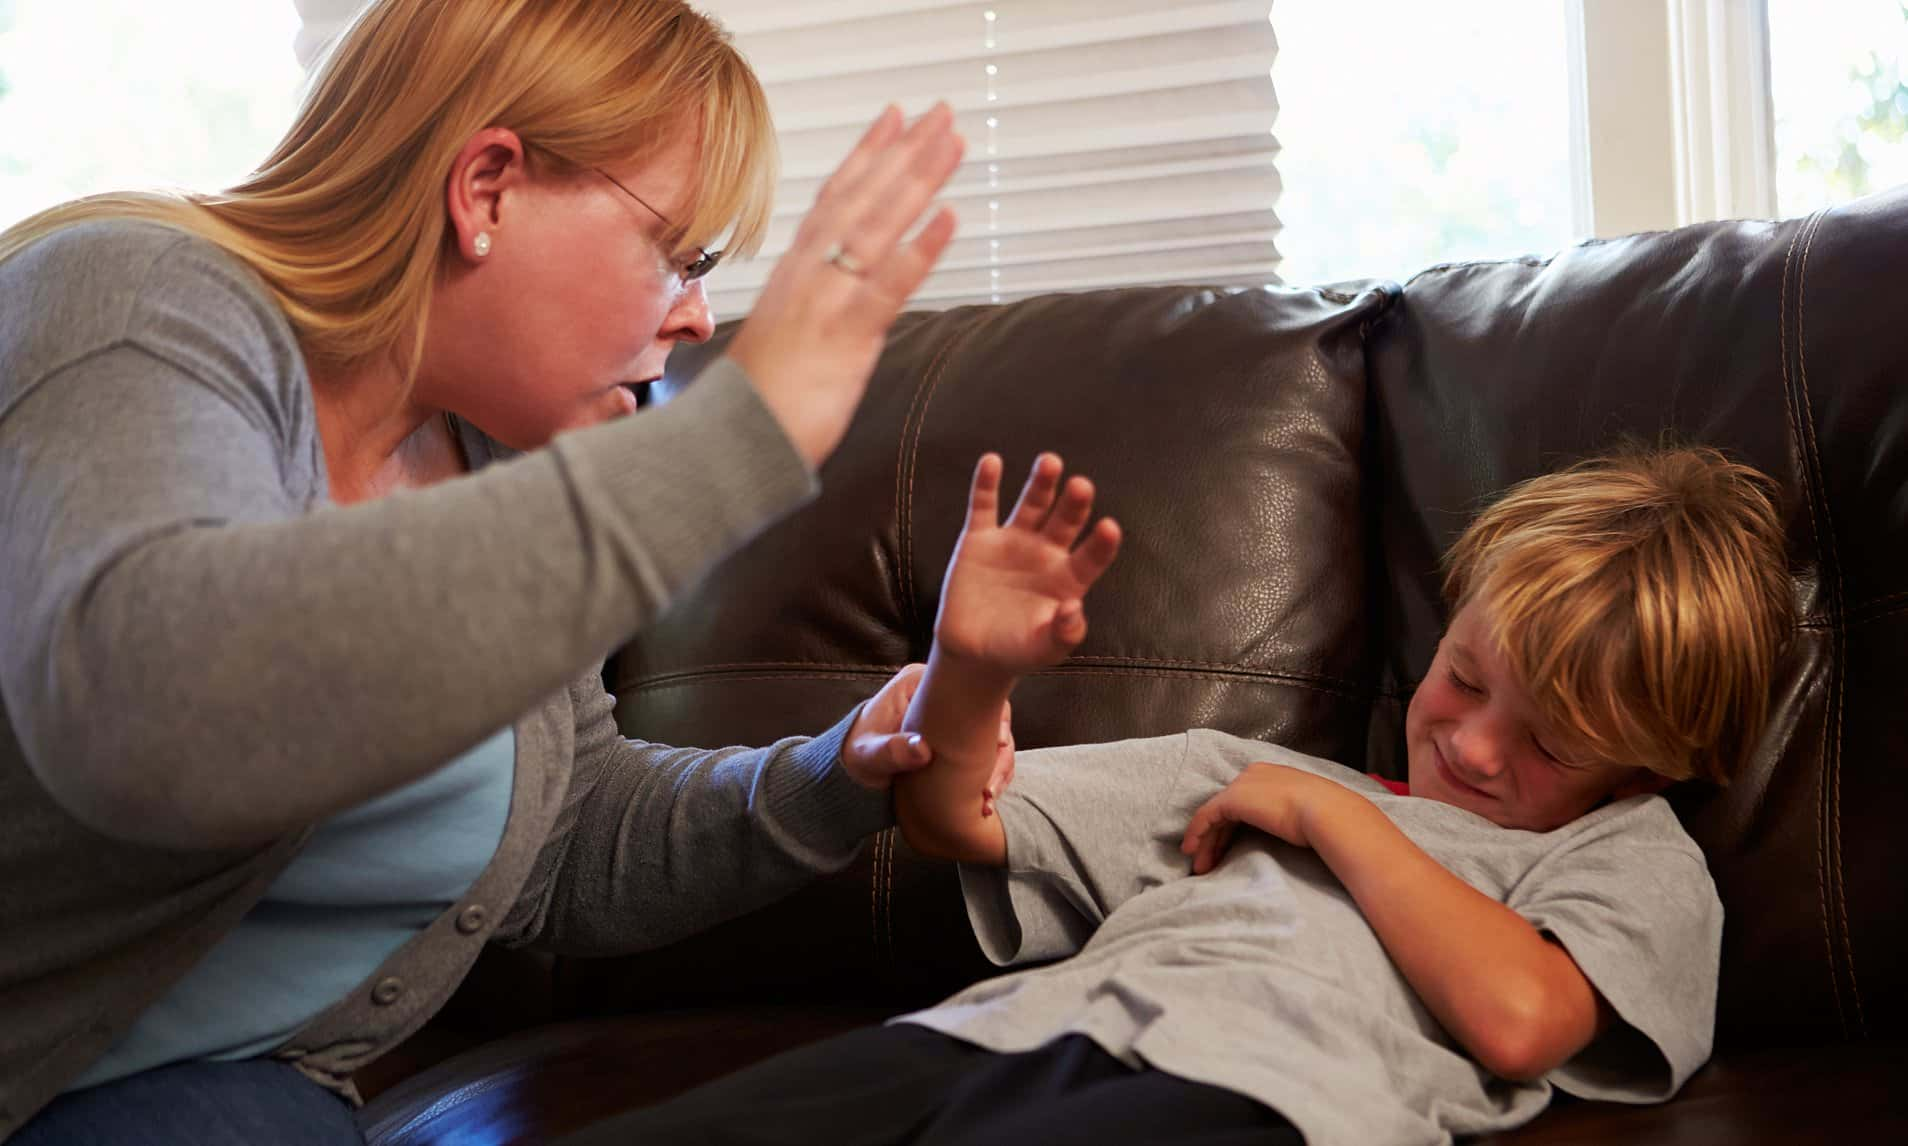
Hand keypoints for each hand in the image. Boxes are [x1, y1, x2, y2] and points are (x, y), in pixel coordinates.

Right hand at [728, 104, 964, 467]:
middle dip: (903, 151)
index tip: (895, 117)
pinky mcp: (846, 334)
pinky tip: (950, 216)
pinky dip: (921, 247)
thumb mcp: (785, 336)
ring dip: (918, 179)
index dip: (868, 155)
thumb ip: (814, 305)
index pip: (836, 198)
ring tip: (952, 142)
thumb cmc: (759, 400)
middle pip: (862, 197)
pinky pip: (889, 283)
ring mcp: (827, 299)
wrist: (729, 443)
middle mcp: (810, 274)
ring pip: (877, 226)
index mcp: (797, 272)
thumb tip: (841, 294)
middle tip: (941, 111)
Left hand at [842, 663, 1015, 801]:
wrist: (854, 772)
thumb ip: (892, 750)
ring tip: (987, 797)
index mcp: (920, 682)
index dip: (993, 714)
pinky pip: (987, 753)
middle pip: (991, 712)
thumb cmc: (857, 755)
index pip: (970, 686)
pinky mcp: (960, 739)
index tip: (999, 743)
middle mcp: (943, 695)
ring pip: (994, 736)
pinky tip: (985, 801)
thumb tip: (923, 749)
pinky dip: (991, 776)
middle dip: (999, 750)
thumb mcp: (869, 755)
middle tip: (990, 783)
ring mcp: (954, 718)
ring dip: (998, 767)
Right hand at [934, 453, 1122, 679]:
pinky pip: (983, 506)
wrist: (973, 652)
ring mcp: (1013, 542)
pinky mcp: (979, 540)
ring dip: (1041, 483)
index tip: (1110, 527)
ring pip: (1033, 505)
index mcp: (1068, 579)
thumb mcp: (1044, 651)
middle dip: (1074, 504)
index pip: (1091, 556)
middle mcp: (1045, 553)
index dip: (1101, 544)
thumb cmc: (1017, 651)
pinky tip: (992, 462)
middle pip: (1065, 521)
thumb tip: (1075, 608)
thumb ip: (1063, 633)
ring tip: (1050, 462)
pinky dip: (986, 484)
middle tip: (1082, 486)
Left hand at [1179, 763, 1352, 872]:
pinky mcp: (1233, 799)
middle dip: (1216, 838)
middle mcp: (1253, 775)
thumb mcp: (1305, 813)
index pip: (1244, 803)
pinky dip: (1197, 834)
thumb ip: (1289, 816)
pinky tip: (1192, 852)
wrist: (1326, 812)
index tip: (1227, 851)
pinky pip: (1206, 816)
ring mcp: (1242, 785)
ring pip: (1214, 815)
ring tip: (1201, 867)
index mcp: (1272, 776)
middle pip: (1226, 810)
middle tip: (1210, 863)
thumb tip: (1288, 831)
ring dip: (1205, 842)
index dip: (1232, 828)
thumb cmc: (1326, 817)